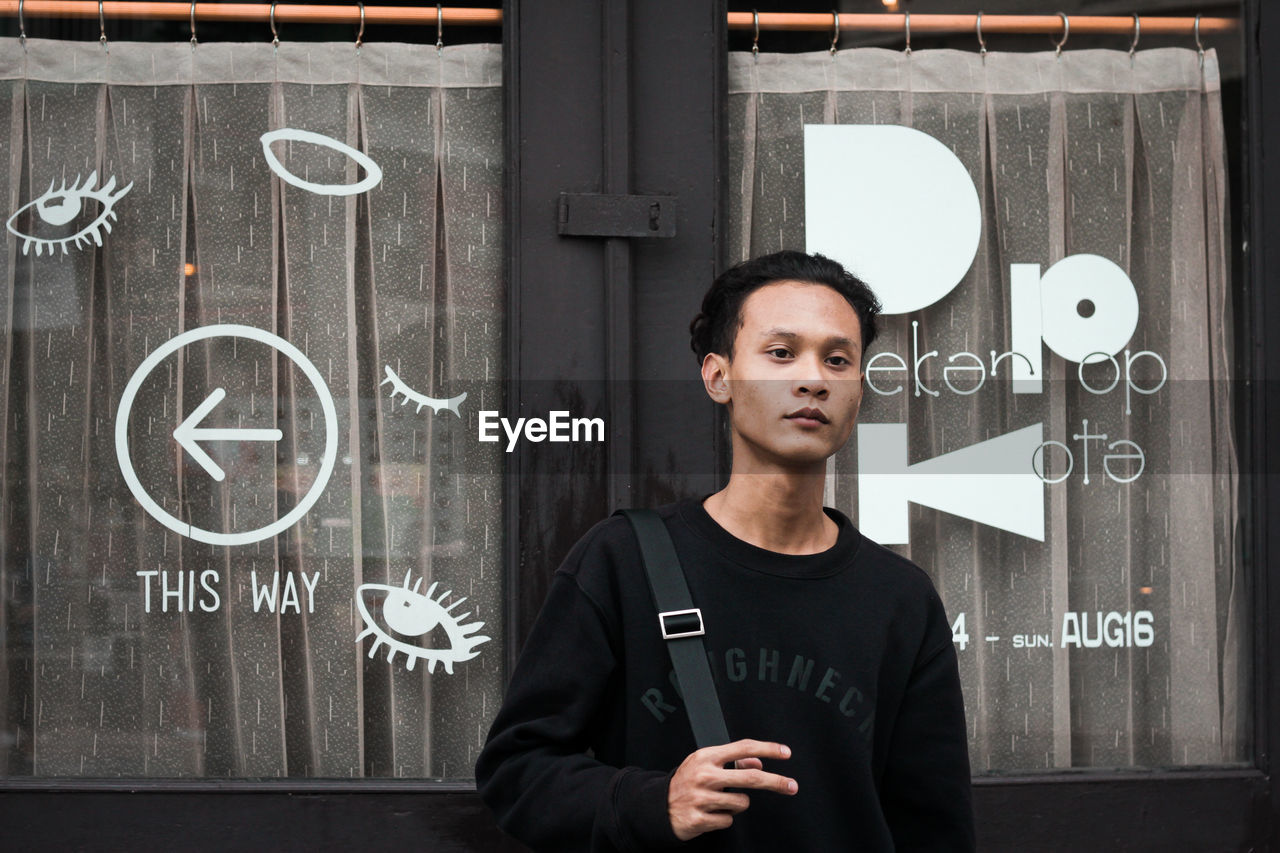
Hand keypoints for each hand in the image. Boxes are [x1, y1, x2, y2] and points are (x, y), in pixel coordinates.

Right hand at [667, 739, 796, 841]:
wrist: (658, 805)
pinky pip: (728, 821)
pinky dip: (724, 819)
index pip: (743, 747)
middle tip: (792, 786)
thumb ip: (731, 760)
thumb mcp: (705, 763)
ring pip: (742, 803)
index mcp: (706, 757)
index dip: (767, 749)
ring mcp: (701, 798)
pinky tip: (711, 813)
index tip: (785, 752)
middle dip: (776, 782)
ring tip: (721, 802)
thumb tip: (758, 762)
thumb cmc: (687, 782)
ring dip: (737, 805)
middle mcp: (704, 775)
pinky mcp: (699, 819)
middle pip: (751, 777)